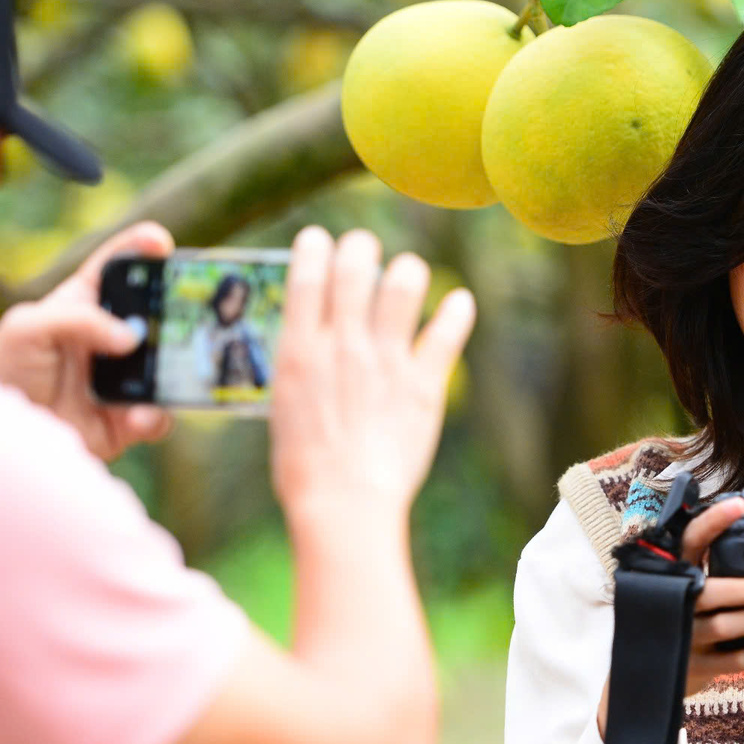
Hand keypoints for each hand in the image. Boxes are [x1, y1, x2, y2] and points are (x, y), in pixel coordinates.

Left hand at [0, 221, 175, 459]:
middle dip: (179, 308)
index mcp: (84, 306)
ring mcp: (123, 380)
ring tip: (171, 367)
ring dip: (175, 366)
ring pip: (168, 366)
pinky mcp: (128, 420)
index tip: (161, 242)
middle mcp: (110, 340)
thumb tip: (130, 338)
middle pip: (156, 315)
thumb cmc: (2, 374)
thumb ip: (79, 320)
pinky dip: (154, 416)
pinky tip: (136, 415)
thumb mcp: (26, 328)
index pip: (117, 269)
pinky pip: (158, 415)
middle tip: (195, 307)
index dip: (140, 249)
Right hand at [270, 226, 475, 526]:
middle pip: (355, 266)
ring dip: (407, 271)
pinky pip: (447, 332)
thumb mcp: (284, 408)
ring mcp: (386, 361)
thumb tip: (313, 343)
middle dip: (361, 247)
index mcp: (299, 350)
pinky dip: (457, 311)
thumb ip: (301, 368)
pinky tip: (459, 303)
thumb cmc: (305, 469)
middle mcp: (343, 345)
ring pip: (403, 284)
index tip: (321, 238)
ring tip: (408, 275)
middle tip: (366, 250)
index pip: (308, 274)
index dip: (316, 246)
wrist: (343, 505)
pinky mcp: (423, 384)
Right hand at [596, 495, 743, 735]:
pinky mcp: (695, 667)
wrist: (648, 669)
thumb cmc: (676, 613)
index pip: (690, 540)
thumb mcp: (681, 580)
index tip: (739, 504)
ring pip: (727, 626)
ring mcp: (682, 637)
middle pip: (714, 592)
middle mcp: (672, 603)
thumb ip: (703, 559)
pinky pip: (735, 659)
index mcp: (671, 573)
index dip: (713, 521)